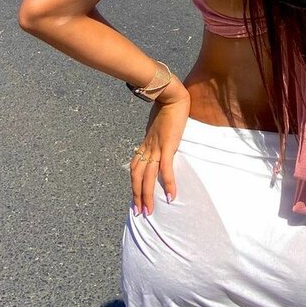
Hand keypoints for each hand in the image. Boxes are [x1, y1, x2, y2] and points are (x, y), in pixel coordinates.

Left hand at [129, 85, 190, 215]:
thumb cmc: (166, 106)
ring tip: (149, 210)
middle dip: (138, 195)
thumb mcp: (158, 124)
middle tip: (140, 212)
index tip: (135, 198)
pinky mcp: (168, 146)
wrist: (170, 94)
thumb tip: (161, 138)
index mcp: (146, 144)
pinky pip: (166, 169)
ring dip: (148, 195)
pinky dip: (168, 183)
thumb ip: (158, 134)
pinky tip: (171, 196)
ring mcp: (157, 148)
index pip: (135, 168)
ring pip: (148, 177)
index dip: (134, 184)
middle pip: (138, 177)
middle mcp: (148, 148)